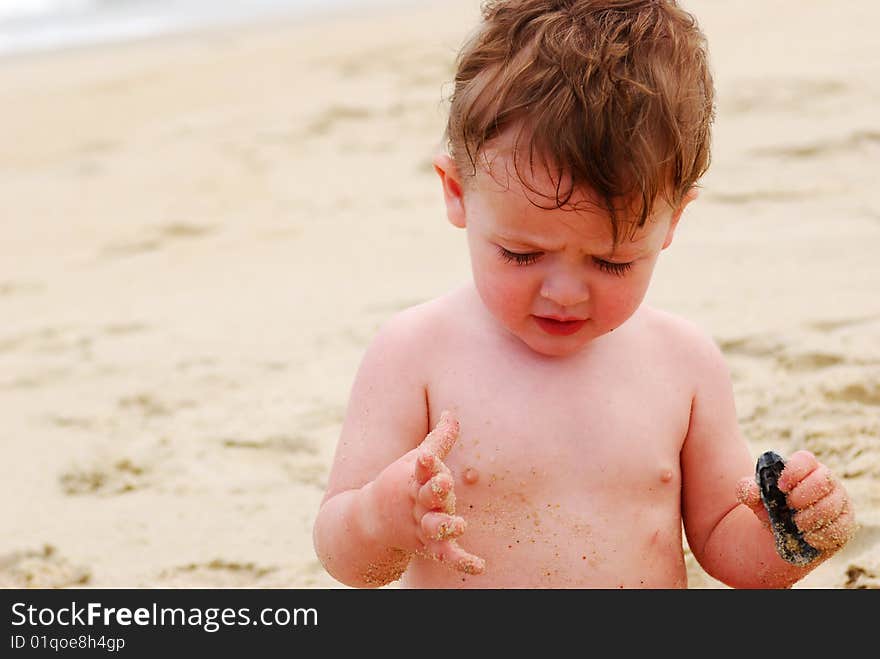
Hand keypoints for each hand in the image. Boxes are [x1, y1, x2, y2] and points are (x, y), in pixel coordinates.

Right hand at [366, 410, 484, 574]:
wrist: (370, 523)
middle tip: (444, 483)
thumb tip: (452, 412)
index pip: (421, 468)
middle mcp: (417, 502)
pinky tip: (478, 566)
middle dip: (435, 490)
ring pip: (433, 526)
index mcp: (415, 478)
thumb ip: (439, 440)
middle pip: (427, 495)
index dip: (425, 462)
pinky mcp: (428, 545)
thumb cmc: (401, 483)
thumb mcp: (416, 460)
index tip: (425, 456)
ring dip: (445, 525)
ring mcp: (421, 525)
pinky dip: (461, 560)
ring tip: (460, 525)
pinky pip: (446, 554)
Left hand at [736, 450, 855, 553]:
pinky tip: (808, 536)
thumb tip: (751, 489)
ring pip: (832, 505)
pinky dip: (821, 534)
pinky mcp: (846, 523)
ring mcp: (839, 501)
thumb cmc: (772, 508)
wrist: (784, 534)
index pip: (805, 459)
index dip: (794, 471)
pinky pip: (839, 528)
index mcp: (804, 468)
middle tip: (789, 507)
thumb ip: (748, 490)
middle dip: (803, 495)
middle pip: (823, 480)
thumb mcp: (756, 499)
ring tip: (796, 524)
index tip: (780, 487)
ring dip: (810, 517)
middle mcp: (826, 481)